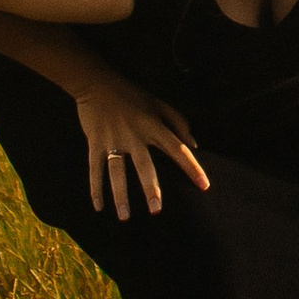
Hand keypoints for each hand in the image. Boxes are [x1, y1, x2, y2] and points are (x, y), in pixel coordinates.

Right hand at [74, 71, 210, 217]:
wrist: (96, 82)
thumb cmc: (132, 95)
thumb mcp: (158, 103)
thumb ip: (179, 122)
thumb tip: (195, 145)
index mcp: (153, 125)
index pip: (177, 148)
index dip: (192, 167)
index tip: (204, 186)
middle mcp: (134, 134)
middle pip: (144, 165)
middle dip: (150, 188)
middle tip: (156, 210)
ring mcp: (113, 139)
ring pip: (117, 171)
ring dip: (120, 194)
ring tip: (125, 216)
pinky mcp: (95, 142)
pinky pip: (95, 168)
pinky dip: (95, 188)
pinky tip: (99, 206)